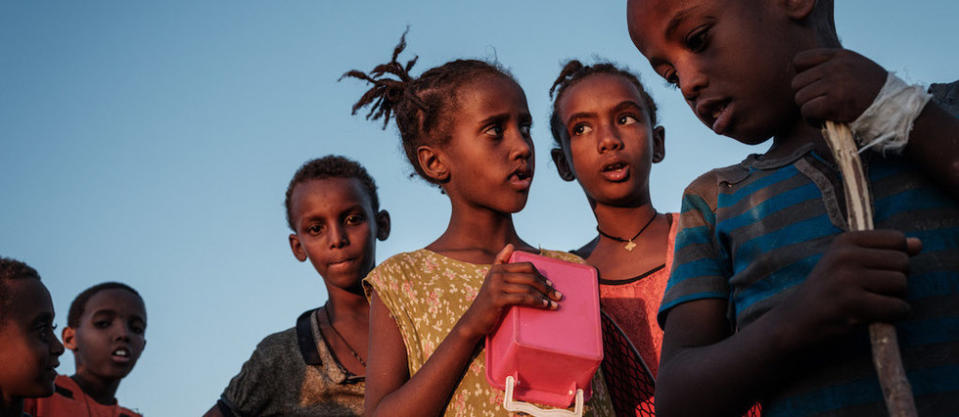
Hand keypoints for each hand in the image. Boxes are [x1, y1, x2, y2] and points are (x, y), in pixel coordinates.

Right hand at [458, 244, 563, 338]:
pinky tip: (544, 305)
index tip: (551, 284)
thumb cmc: (488, 302)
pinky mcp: (497, 299)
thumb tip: (510, 245)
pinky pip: (522, 297)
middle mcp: (497, 274)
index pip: (526, 266)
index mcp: (498, 268)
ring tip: (554, 303)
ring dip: (544, 296)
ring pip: (528, 287)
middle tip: (558, 295)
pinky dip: (536, 301)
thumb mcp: (492, 280)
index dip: (541, 275)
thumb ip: (500, 263)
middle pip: (529, 276)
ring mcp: (496, 286)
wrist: (474, 320)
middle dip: (546, 286)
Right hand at [777, 230, 920, 346]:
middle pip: (903, 262)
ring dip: (896, 298)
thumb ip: (885, 251)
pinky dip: (895, 315)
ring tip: (873, 303)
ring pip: (902, 284)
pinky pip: (898, 307)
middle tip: (873, 291)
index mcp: (845, 241)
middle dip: (896, 280)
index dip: (896, 258)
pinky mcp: (853, 304)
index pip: (897, 239)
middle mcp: (845, 256)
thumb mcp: (849, 262)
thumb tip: (918, 244)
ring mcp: (848, 279)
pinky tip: (876, 316)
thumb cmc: (827, 290)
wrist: (796, 319)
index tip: (876, 271)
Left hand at [792, 49, 887, 124]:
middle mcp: (835, 66)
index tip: (812, 86)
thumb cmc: (872, 90)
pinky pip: (807, 111)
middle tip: (818, 104)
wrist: (895, 106)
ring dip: (807, 109)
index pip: (799, 60)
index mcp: (839, 55)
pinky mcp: (835, 102)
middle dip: (804, 96)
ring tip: (822, 113)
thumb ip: (832, 66)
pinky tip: (822, 121)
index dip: (801, 75)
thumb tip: (804, 74)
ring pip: (800, 98)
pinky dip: (811, 120)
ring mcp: (835, 83)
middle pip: (796, 82)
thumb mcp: (855, 66)